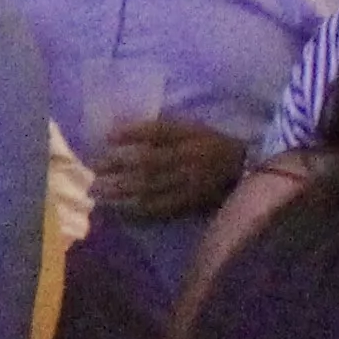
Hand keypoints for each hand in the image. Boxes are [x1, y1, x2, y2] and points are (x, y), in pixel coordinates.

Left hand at [92, 118, 252, 220]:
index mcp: (191, 137)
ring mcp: (188, 184)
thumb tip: (121, 130)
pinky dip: (136, 209)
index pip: (160, 132)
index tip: (107, 136)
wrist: (244, 173)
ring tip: (96, 190)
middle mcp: (189, 160)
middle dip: (119, 165)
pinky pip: (159, 208)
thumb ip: (162, 129)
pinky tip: (116, 208)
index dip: (133, 133)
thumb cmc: (211, 145)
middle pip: (149, 162)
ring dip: (121, 190)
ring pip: (151, 187)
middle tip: (93, 168)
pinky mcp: (188, 204)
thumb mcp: (192, 129)